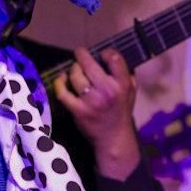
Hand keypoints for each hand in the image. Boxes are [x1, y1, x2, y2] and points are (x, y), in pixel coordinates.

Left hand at [52, 47, 141, 179]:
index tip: (101, 53)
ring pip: (75, 75)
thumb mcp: (131, 92)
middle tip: (80, 53)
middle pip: (89, 64)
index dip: (105, 52)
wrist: (113, 138)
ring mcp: (91, 101)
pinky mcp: (78, 110)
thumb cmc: (121, 112)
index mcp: (122, 84)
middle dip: (82, 55)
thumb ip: (126, 74)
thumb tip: (113, 57)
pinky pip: (63, 92)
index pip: (113, 58)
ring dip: (73, 69)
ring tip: (75, 70)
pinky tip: (61, 79)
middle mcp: (107, 90)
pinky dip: (59, 82)